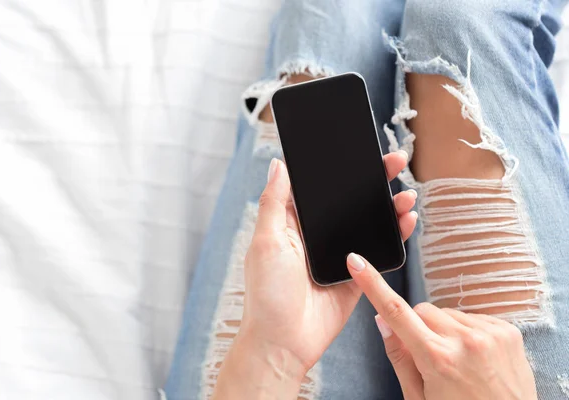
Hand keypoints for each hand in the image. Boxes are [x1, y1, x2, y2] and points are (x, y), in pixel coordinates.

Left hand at [213, 151, 416, 398]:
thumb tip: (278, 164)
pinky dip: (394, 235)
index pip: (321, 189)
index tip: (359, 151)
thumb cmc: (267, 294)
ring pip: (368, 223)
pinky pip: (379, 251)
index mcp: (293, 224)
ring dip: (389, 206)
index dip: (340, 169)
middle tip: (395, 161)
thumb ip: (273, 202)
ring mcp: (338, 255)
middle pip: (350, 202)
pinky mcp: (356, 275)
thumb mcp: (266, 242)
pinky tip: (406, 220)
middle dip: (373, 181)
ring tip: (406, 194)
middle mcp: (317, 236)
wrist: (284, 342)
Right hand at [346, 253, 536, 399]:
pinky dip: (468, 332)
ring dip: (445, 330)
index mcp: (437, 359)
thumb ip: (399, 357)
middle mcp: (464, 341)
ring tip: (458, 362)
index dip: (372, 284)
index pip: (395, 312)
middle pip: (422, 310)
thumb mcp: (419, 399)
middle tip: (428, 357)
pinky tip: (475, 357)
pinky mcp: (508, 331)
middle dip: (418, 327)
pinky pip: (472, 317)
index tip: (357, 262)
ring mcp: (490, 334)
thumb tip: (381, 321)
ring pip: (447, 313)